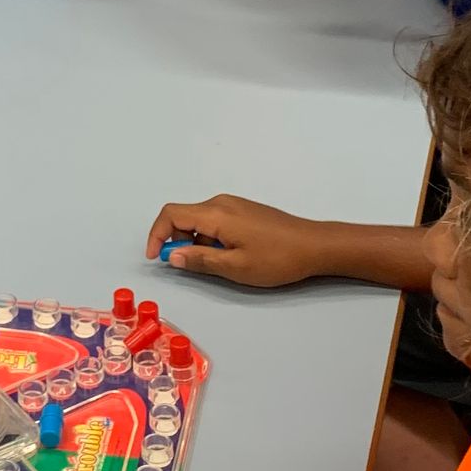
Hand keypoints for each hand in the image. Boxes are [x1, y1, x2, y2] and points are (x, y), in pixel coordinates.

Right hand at [146, 195, 337, 287]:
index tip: (156, 258)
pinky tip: (229, 255)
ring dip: (196, 242)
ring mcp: (234, 205)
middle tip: (190, 266)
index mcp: (216, 214)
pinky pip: (214, 221)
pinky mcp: (243, 211)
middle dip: (177, 242)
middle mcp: (221, 203)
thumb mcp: (234, 267)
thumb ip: (199, 260)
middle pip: (183, 217)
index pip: (171, 215)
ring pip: (199, 220)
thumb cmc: (277, 258)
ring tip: (218, 264)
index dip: (156, 235)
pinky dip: (210, 238)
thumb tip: (173, 256)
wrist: (314, 246)